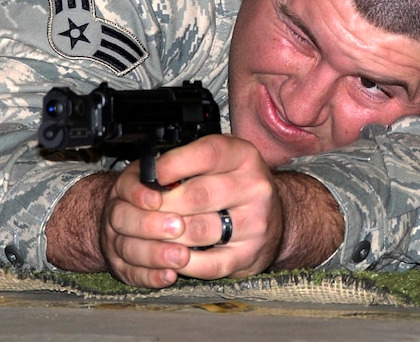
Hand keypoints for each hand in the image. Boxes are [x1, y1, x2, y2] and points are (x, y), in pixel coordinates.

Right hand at [99, 161, 192, 287]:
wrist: (129, 214)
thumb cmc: (158, 191)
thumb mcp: (162, 172)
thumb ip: (172, 169)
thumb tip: (186, 164)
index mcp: (127, 186)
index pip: (126, 187)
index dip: (140, 193)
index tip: (157, 199)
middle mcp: (116, 212)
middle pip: (122, 219)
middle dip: (151, 225)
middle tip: (178, 227)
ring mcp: (116, 241)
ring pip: (128, 249)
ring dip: (155, 254)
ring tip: (181, 256)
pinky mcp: (122, 266)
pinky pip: (132, 274)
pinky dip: (151, 277)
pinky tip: (169, 276)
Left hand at [154, 134, 283, 279]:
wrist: (274, 217)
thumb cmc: (234, 185)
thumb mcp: (219, 160)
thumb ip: (188, 159)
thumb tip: (147, 175)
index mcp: (244, 157)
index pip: (206, 155)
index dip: (172, 165)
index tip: (151, 175)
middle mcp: (255, 187)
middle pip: (197, 196)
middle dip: (162, 204)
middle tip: (145, 209)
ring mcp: (255, 223)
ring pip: (197, 231)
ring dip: (166, 235)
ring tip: (154, 232)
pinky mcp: (249, 255)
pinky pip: (207, 264)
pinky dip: (182, 262)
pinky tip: (172, 253)